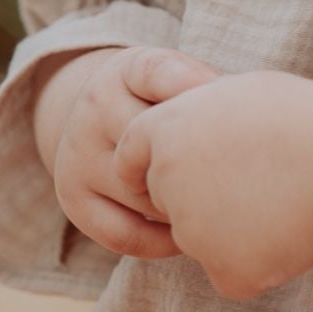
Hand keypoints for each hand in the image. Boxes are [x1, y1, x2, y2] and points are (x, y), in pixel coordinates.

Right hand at [48, 45, 223, 260]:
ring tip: (220, 205)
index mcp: (125, 70)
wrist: (95, 117)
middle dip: (200, 160)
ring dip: (185, 204)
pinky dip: (162, 242)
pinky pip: (125, 235)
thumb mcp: (173, 70)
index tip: (230, 108)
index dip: (203, 93)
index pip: (166, 75)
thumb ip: (199, 81)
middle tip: (237, 174)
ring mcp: (77, 159)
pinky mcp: (75, 201)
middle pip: (157, 144)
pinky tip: (188, 231)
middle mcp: (94, 112)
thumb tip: (230, 108)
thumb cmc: (156, 96)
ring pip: (144, 195)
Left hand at [112, 65, 312, 300]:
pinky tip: (295, 233)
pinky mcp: (225, 272)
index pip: (131, 157)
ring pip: (207, 239)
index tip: (177, 170)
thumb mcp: (240, 94)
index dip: (152, 164)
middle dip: (203, 197)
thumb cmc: (303, 116)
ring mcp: (192, 233)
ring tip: (288, 199)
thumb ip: (203, 118)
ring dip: (237, 229)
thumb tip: (200, 132)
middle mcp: (166, 183)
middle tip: (258, 182)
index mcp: (164, 131)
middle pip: (172, 201)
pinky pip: (237, 272)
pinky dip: (263, 260)